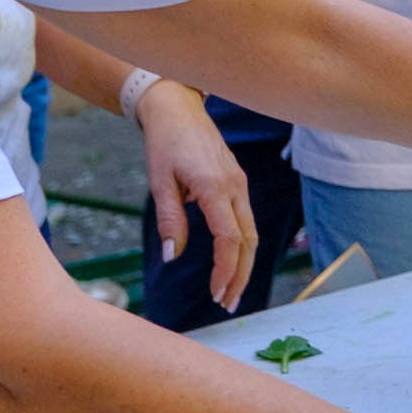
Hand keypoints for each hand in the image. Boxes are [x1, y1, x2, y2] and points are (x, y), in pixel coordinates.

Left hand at [133, 78, 257, 311]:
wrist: (178, 108)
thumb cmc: (164, 142)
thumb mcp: (159, 181)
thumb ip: (169, 219)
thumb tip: (171, 256)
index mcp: (215, 187)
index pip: (229, 238)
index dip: (225, 269)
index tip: (215, 293)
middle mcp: (234, 187)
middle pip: (248, 241)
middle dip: (240, 275)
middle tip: (227, 303)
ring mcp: (240, 184)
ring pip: (252, 232)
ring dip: (244, 264)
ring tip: (230, 290)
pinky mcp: (238, 183)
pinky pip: (246, 220)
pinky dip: (242, 246)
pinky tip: (231, 262)